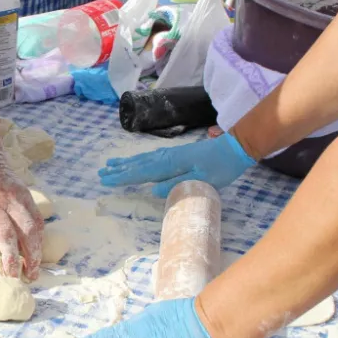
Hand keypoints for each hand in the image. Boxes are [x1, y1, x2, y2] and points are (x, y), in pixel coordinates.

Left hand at [0, 149, 43, 279]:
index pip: (6, 237)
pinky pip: (37, 218)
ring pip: (37, 226)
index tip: (12, 275)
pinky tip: (34, 248)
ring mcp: (22, 197)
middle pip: (29, 233)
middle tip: (31, 276)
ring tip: (34, 267)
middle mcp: (11, 202)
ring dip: (38, 248)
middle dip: (32, 257)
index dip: (11, 258)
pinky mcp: (28, 195)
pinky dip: (38, 235)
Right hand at [99, 132, 255, 197]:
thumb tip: (153, 190)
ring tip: (110, 165)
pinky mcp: (176, 154)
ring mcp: (171, 154)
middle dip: (119, 170)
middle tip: (101, 174)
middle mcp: (167, 157)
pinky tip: (135, 161)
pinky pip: (151, 157)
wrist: (236, 148)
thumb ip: (177, 184)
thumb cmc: (221, 167)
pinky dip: (139, 160)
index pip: (142, 172)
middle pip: (138, 165)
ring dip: (126, 163)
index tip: (106, 181)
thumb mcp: (202, 180)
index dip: (123, 177)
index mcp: (171, 164)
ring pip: (143, 160)